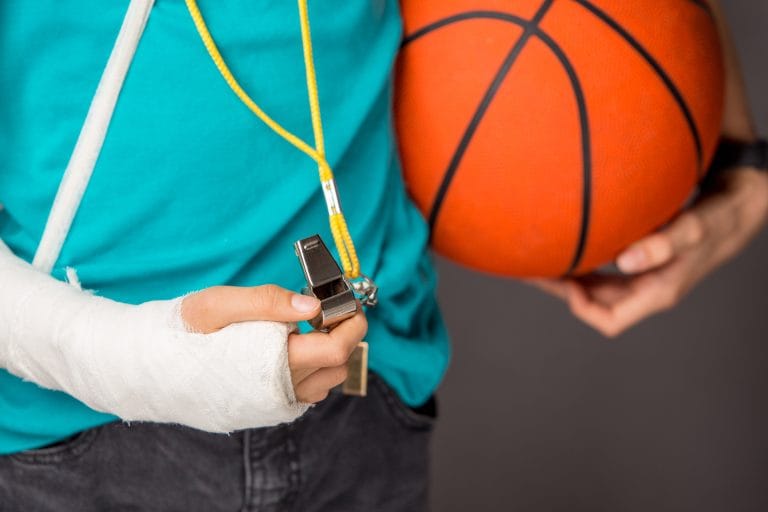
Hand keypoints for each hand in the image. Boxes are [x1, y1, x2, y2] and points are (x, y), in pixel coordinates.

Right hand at [181, 284, 366, 402]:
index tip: (346, 300)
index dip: (351, 322)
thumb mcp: (220, 304)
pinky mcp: (266, 410)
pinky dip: (311, 369)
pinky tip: (288, 349)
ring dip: (327, 354)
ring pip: (325, 381)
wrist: (148, 369)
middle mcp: (282, 392)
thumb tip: (312, 304)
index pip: (338, 348)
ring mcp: (274, 405)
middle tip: (326, 309)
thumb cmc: (181, 332)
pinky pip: (306, 392)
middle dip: (343, 335)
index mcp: (276, 365)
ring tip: (306, 327)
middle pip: (338, 365)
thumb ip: (268, 302)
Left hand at [531, 167, 767, 336]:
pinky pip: (603, 269)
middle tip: (530, 266)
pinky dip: (583, 260)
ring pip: (595, 287)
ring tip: (539, 256)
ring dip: (567, 276)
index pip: (609, 320)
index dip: (580, 308)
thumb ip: (665, 243)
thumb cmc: (721, 216)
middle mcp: (646, 289)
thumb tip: (627, 260)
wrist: (740, 204)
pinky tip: (568, 241)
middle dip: (561, 289)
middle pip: (593, 304)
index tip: (560, 281)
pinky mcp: (641, 261)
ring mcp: (642, 277)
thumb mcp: (697, 228)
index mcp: (657, 292)